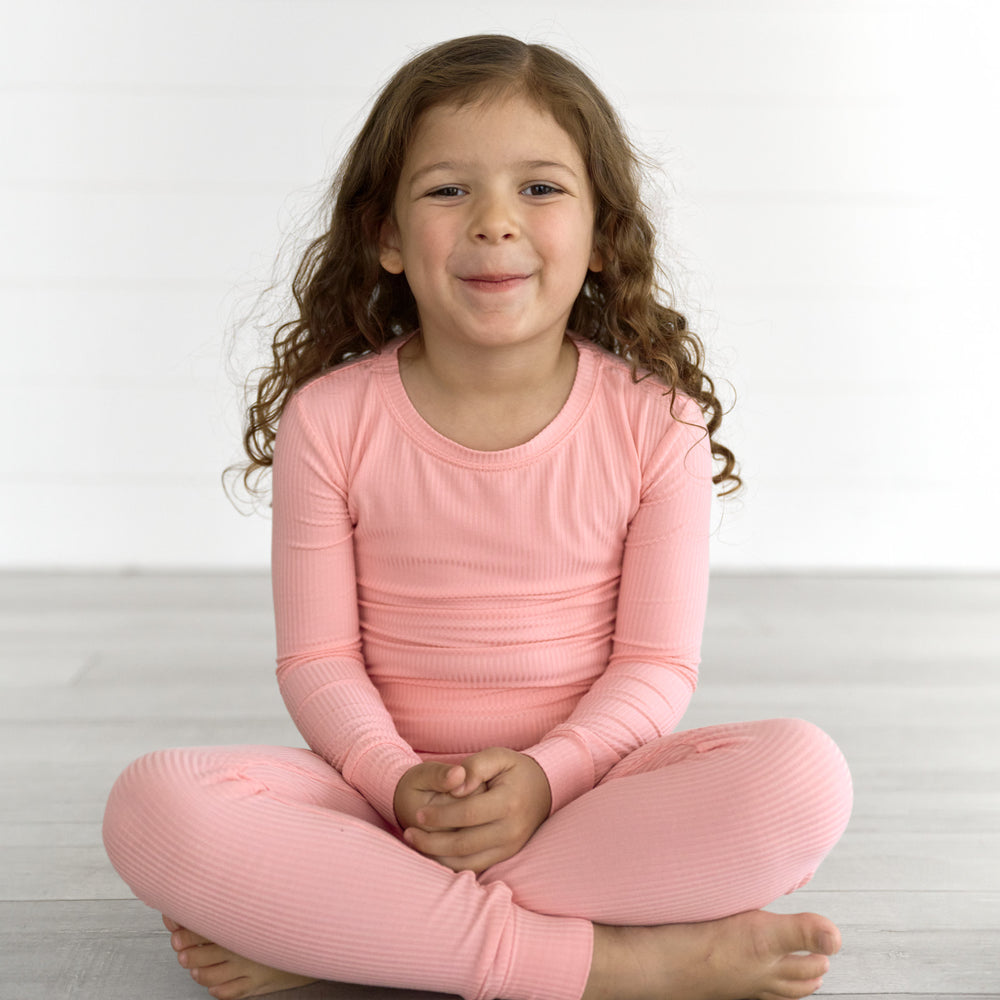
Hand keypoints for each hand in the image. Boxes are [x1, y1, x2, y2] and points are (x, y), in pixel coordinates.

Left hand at [400, 748, 551, 873]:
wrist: (545, 789)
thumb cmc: (515, 770)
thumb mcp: (498, 756)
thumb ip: (475, 767)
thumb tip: (456, 786)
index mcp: (509, 802)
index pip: (468, 814)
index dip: (440, 816)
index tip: (418, 814)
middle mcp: (512, 830)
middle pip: (464, 843)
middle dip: (432, 841)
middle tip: (409, 832)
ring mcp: (511, 847)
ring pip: (468, 862)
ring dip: (438, 856)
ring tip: (415, 843)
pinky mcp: (507, 855)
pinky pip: (476, 867)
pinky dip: (452, 864)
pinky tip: (434, 853)